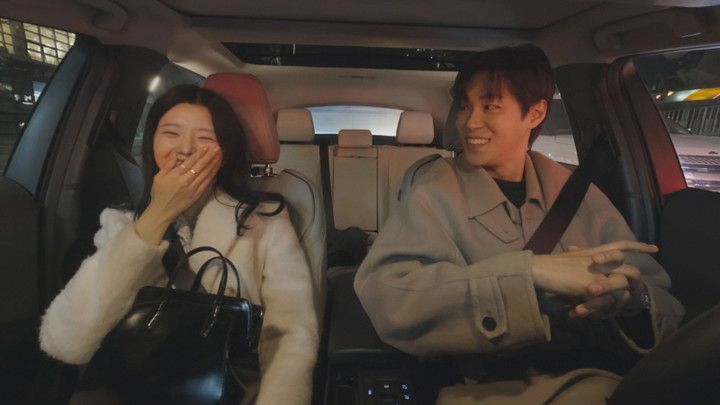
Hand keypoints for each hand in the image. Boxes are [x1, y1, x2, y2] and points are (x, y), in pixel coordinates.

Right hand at [149, 145, 221, 218]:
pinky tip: (216, 169)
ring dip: (213, 164)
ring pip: (206, 173)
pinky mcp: (198, 194)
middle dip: (209, 156)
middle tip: (217, 148)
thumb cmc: (159, 193)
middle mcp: (186, 180)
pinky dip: (212, 175)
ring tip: (219, 155)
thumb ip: (168, 164)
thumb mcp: (159, 177)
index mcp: (176, 175)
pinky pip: (207, 183)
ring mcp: (193, 188)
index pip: (190, 161)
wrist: (163, 210)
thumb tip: (175, 153)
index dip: (199, 153)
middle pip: (200, 166)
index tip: (206, 146)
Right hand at [531, 241, 654, 312]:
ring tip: (605, 314)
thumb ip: (578, 258)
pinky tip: (586, 313)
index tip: (655, 249)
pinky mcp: (592, 287)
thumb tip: (575, 250)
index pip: (622, 245)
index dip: (639, 246)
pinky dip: (600, 311)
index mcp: (595, 253)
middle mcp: (601, 261)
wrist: (538, 270)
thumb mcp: (569, 260)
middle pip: (631, 272)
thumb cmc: (549, 266)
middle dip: (636, 287)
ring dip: (616, 305)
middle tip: (635, 296)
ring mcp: (598, 274)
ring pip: (622, 291)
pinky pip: (607, 303)